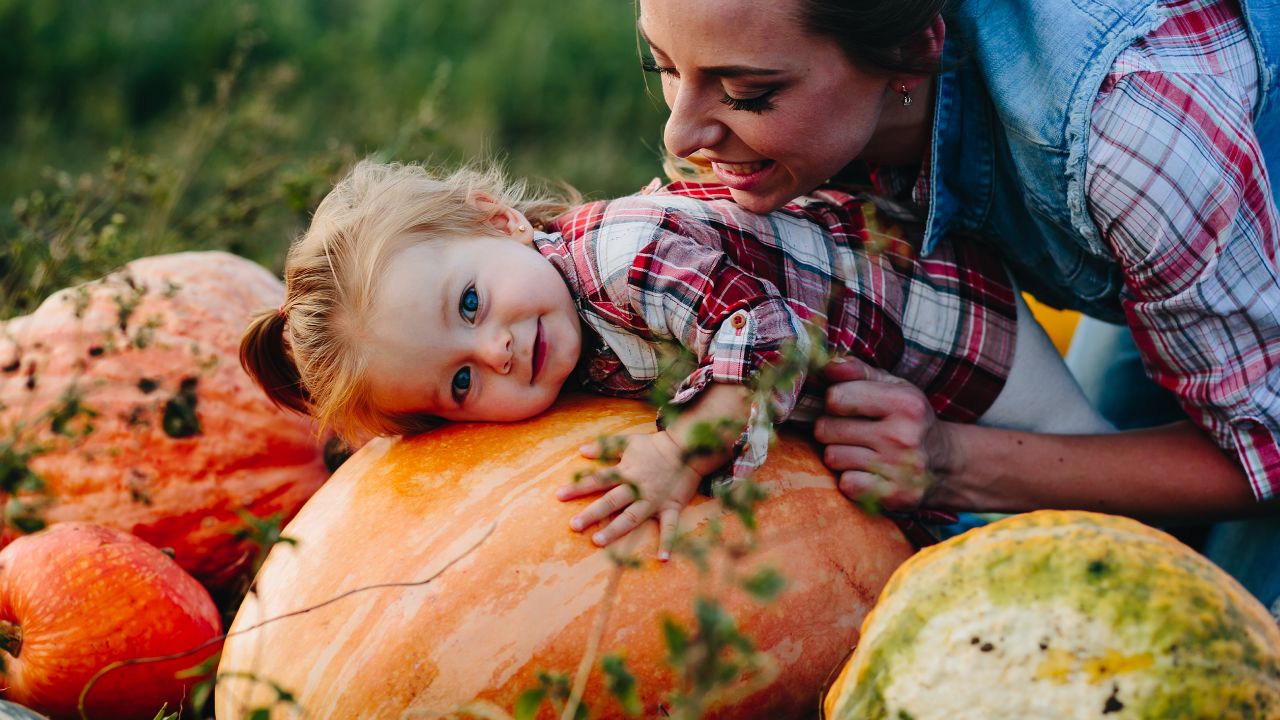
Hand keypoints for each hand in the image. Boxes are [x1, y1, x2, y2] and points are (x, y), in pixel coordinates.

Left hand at [556, 430, 701, 558]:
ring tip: (598, 542)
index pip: (598, 479)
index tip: (560, 496)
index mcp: (626, 471)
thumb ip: (605, 446)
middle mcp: (637, 488)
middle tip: (574, 526)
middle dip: (592, 514)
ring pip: (632, 517)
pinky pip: (670, 527)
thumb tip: (581, 450)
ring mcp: (654, 500)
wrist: (687, 449)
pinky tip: (663, 558)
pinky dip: (668, 542)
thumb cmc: (654, 446)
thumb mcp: (628, 441)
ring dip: (615, 530)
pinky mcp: (671, 507)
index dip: (578, 487)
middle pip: (611, 501)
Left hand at [814, 357, 953, 510]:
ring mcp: (900, 469)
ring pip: (832, 457)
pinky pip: (846, 484)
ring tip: (860, 450)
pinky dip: (851, 479)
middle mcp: (904, 435)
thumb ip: (857, 371)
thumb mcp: (893, 386)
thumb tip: (828, 367)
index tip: (847, 406)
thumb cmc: (909, 418)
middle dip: (831, 428)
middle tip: (851, 431)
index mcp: (904, 402)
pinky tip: (866, 472)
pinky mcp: (895, 496)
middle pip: (827, 429)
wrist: (946, 463)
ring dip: (839, 454)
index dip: (834, 401)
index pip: (836, 398)